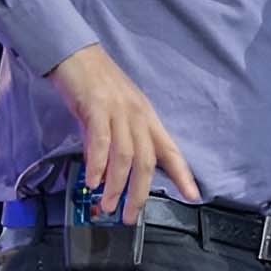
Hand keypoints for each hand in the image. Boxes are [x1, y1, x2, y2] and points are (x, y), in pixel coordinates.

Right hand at [48, 43, 200, 222]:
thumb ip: (116, 142)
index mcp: (147, 119)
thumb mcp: (114, 115)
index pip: (170, 150)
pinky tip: (92, 182)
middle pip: (148, 160)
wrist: (75, 54)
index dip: (183, 175)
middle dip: (139, 193)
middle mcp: (138, 116)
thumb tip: (109, 173)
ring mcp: (118, 111)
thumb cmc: (96, 85)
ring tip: (107, 206)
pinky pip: (101, 141)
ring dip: (116, 185)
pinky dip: (98, 164)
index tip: (194, 197)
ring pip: (126, 155)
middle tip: (129, 217)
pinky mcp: (96, 106)